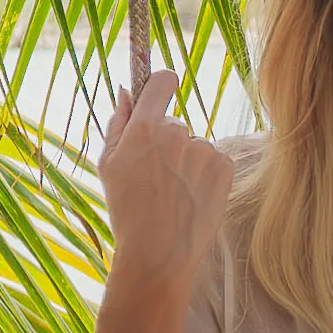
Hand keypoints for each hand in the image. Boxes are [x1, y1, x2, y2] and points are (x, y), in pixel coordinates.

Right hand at [97, 69, 232, 286]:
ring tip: (174, 193)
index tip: (162, 89)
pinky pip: (214, 160)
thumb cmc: (127, 209)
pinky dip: (205, 174)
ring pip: (194, 145)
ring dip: (186, 162)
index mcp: (144, 128)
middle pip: (174, 124)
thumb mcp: (108, 165)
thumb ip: (117, 123)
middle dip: (166, 143)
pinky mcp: (224, 167)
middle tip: (155, 177)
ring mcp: (203, 150)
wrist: (158, 252)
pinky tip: (191, 196)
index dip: (162, 83)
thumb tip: (128, 91)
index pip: (162, 81)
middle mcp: (177, 133)